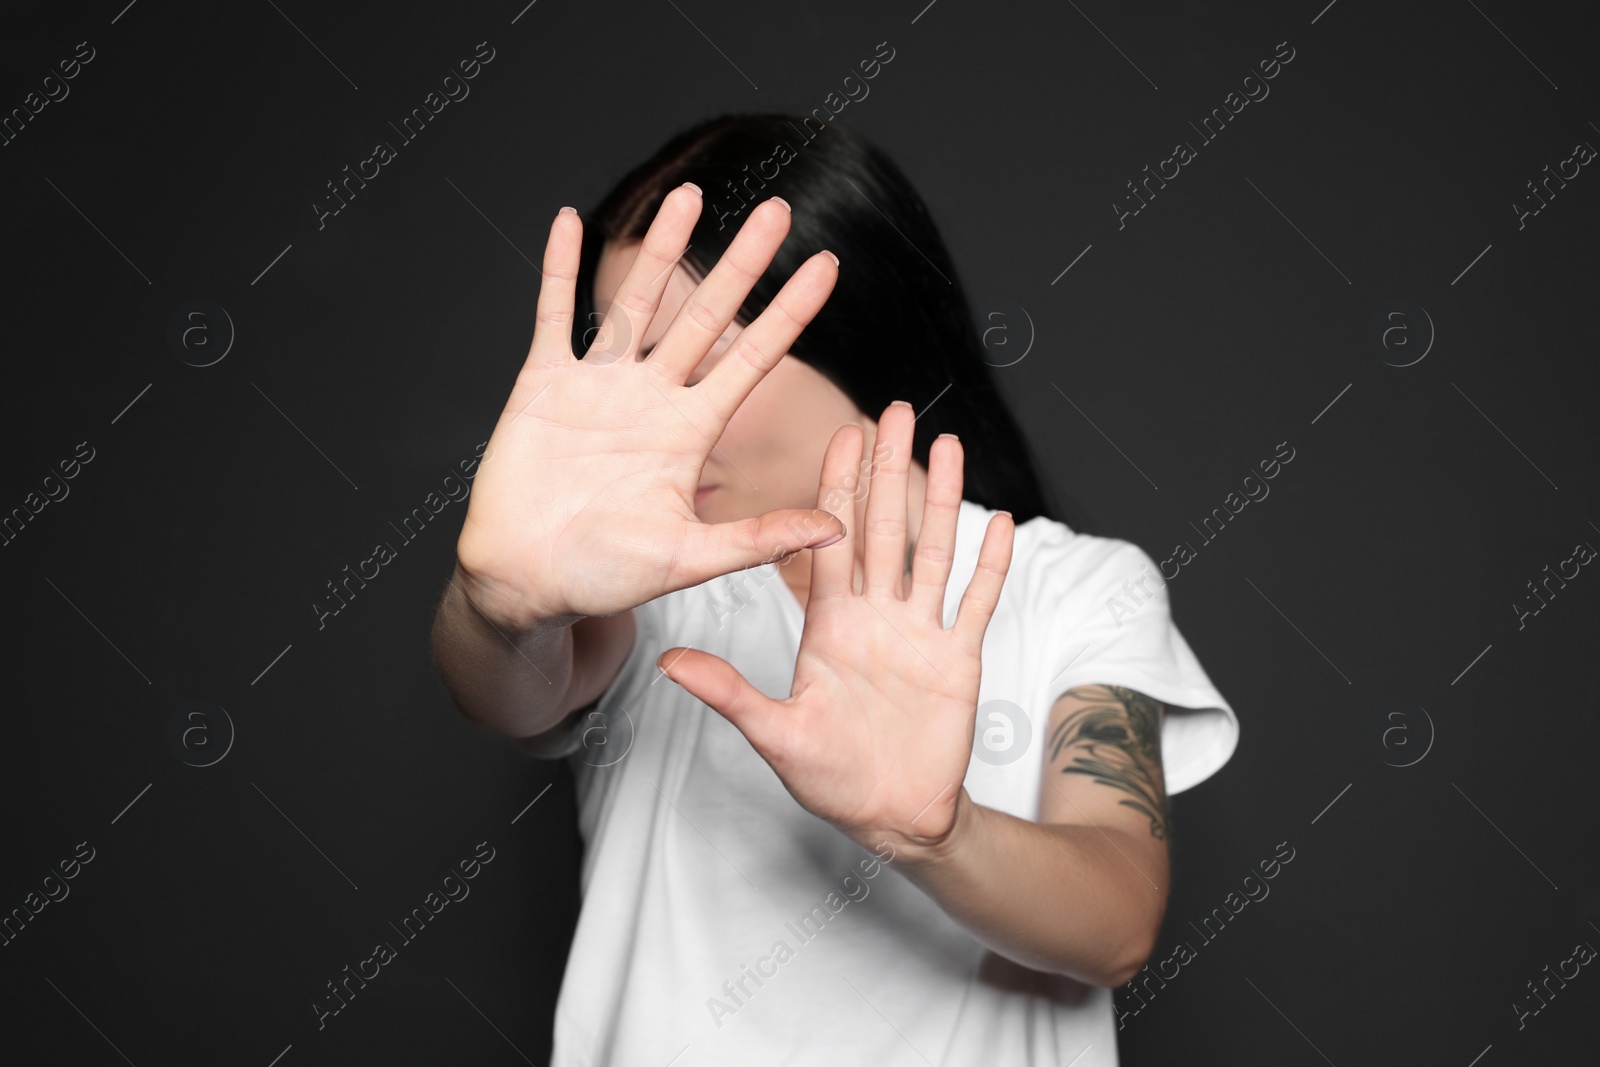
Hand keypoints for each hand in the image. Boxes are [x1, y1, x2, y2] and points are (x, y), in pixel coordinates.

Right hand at [456, 188, 845, 628]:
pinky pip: (553, 316)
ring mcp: (598, 387)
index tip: (827, 267)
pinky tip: (567, 221)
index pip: (753, 360)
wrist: (528, 583)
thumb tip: (836, 529)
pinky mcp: (544, 386)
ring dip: (661, 251)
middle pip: (705, 316)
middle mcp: (652, 399)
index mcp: (690, 433)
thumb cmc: (606, 576)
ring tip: (689, 194)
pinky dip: (558, 271)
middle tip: (776, 208)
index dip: (789, 314)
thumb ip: (758, 538)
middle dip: (741, 264)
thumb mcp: (691, 559)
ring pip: (635, 303)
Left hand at [655, 400, 1016, 853]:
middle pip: (884, 527)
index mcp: (829, 624)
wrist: (890, 817)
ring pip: (933, 551)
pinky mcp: (958, 659)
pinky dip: (990, 563)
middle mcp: (876, 616)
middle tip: (893, 411)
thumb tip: (668, 661)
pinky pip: (976, 602)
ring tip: (950, 445)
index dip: (837, 486)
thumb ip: (728, 692)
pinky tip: (1000, 521)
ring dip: (943, 499)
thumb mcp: (774, 733)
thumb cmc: (829, 778)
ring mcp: (919, 633)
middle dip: (888, 469)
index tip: (842, 433)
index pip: (832, 540)